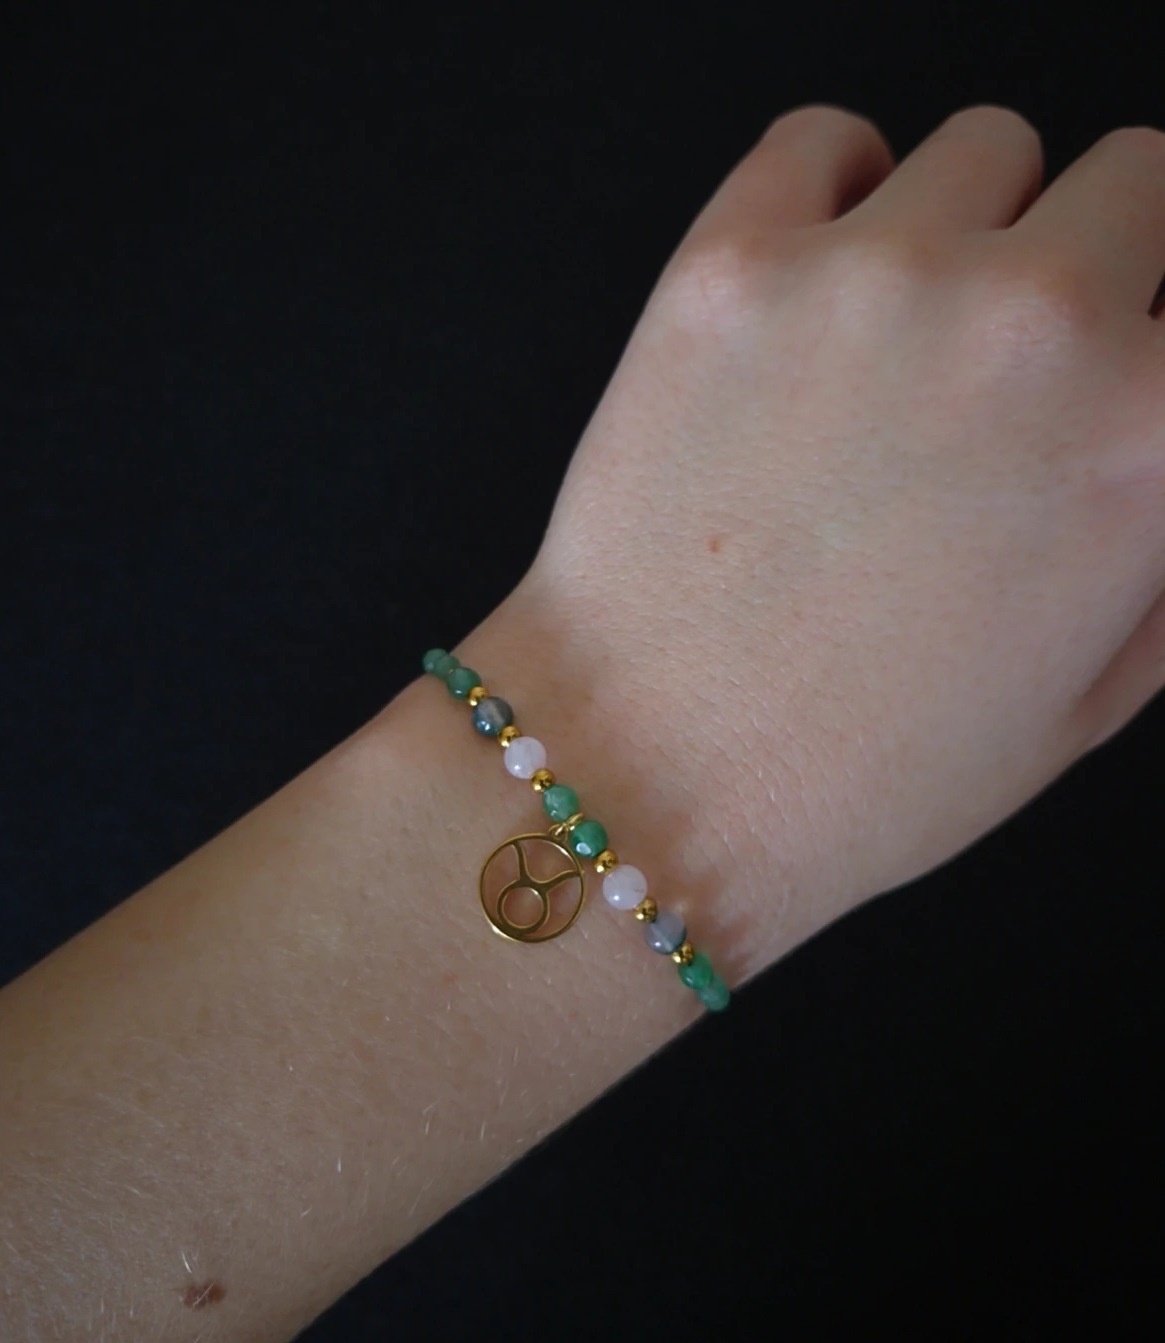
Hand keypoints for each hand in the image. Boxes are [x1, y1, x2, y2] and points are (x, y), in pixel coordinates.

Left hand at [486, 105, 1164, 977]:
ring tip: (906, 345)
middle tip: (1025, 363)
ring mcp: (875, 281)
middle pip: (1140, 182)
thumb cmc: (858, 771)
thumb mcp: (1086, 699)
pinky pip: (824, 139)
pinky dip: (835, 194)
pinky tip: (818, 289)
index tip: (1123, 377)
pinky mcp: (731, 268)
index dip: (1160, 351)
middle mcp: (1034, 327)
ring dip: (972, 230)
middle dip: (1104, 266)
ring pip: (988, 150)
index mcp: (1152, 438)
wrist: (652, 780)